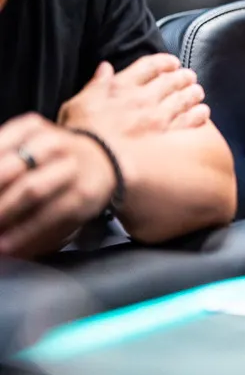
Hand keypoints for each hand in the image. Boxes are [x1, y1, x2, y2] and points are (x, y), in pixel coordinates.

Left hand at [0, 114, 117, 257]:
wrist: (104, 162)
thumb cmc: (52, 158)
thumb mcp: (25, 144)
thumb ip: (3, 160)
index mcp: (31, 128)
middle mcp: (54, 144)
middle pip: (11, 169)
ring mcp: (72, 170)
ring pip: (32, 191)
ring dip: (5, 213)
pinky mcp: (82, 196)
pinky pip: (51, 216)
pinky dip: (25, 234)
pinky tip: (8, 245)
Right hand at [57, 54, 209, 138]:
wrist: (92, 164)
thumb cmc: (79, 136)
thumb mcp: (76, 105)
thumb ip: (95, 85)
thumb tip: (105, 67)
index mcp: (121, 87)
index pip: (148, 66)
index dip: (163, 62)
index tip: (172, 62)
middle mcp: (143, 99)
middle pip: (170, 82)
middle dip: (182, 77)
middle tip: (190, 76)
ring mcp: (157, 118)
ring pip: (183, 99)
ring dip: (192, 94)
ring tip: (198, 92)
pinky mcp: (167, 138)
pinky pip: (189, 122)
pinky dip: (198, 115)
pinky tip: (203, 113)